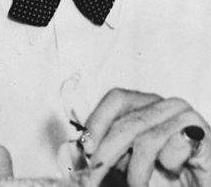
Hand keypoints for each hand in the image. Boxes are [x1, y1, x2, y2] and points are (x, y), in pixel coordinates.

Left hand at [81, 88, 209, 185]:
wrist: (200, 184)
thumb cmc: (166, 175)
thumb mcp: (129, 160)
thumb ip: (106, 149)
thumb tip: (78, 148)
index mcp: (147, 104)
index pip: (117, 99)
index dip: (97, 121)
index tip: (86, 147)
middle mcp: (167, 105)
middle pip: (127, 122)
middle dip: (105, 153)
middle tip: (94, 176)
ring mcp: (187, 118)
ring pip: (146, 139)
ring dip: (136, 171)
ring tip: (137, 185)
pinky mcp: (204, 136)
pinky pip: (174, 149)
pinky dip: (166, 168)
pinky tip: (173, 172)